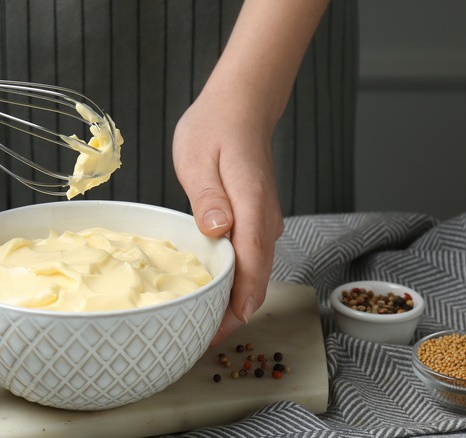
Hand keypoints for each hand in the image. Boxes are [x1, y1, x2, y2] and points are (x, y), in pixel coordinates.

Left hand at [173, 87, 283, 346]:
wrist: (240, 105)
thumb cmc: (215, 127)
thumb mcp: (200, 157)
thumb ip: (209, 197)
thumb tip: (218, 230)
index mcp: (251, 204)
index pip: (252, 263)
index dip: (239, 301)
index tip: (221, 330)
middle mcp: (265, 218)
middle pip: (257, 277)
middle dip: (234, 312)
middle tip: (201, 337)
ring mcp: (264, 219)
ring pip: (255, 270)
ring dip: (234, 299)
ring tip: (203, 322)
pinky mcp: (257, 219)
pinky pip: (250, 257)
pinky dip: (234, 279)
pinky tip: (212, 288)